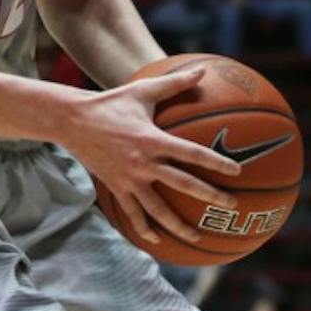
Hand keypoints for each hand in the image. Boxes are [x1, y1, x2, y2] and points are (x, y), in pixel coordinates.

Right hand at [61, 66, 242, 246]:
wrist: (73, 121)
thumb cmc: (112, 102)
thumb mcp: (143, 90)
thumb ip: (174, 84)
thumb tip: (202, 70)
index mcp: (153, 139)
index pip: (192, 153)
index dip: (216, 163)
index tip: (236, 171)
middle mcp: (144, 162)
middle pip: (183, 184)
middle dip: (210, 196)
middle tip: (231, 206)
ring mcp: (129, 178)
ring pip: (157, 209)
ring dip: (178, 225)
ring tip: (197, 238)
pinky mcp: (116, 187)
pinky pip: (132, 213)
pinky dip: (144, 228)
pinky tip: (157, 240)